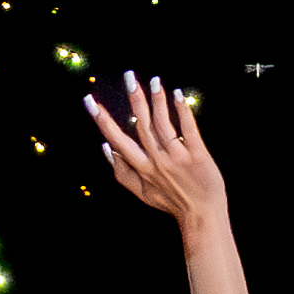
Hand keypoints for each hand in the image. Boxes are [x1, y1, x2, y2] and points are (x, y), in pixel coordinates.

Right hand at [86, 72, 224, 233]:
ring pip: (164, 125)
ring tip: (154, 81)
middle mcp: (157, 161)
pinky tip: (177, 95)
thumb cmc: (172, 203)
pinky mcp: (197, 156)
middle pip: (142, 126)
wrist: (203, 216)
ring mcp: (177, 158)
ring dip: (158, 101)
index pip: (118, 140)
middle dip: (134, 100)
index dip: (103, 120)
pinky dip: (182, 111)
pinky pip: (188, 130)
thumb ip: (122, 172)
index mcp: (142, 168)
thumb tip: (105, 149)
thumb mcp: (142, 193)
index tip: (90, 101)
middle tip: (129, 77)